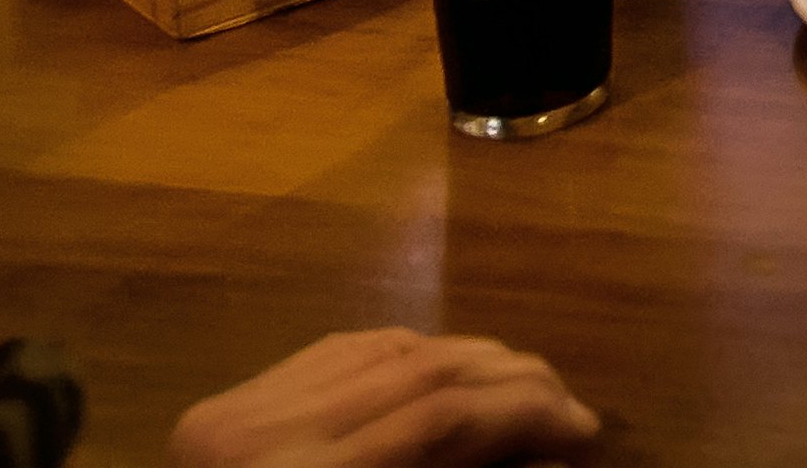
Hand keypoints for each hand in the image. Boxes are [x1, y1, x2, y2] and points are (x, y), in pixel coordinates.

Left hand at [167, 328, 595, 467]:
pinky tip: (444, 362)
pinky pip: (330, 356)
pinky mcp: (223, 409)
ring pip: (379, 350)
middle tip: (568, 406)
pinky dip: (401, 353)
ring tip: (523, 382)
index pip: (438, 420)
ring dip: (465, 358)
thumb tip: (549, 462)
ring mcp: (236, 414)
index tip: (583, 430)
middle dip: (508, 381)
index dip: (524, 415)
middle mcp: (265, 436)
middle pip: (417, 372)